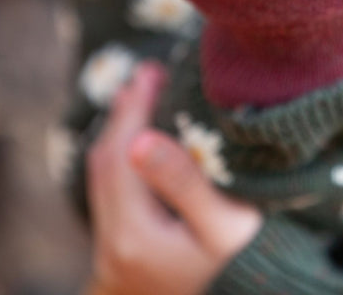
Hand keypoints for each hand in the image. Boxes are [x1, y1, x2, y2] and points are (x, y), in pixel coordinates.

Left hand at [86, 62, 261, 294]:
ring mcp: (112, 249)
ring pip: (104, 175)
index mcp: (135, 232)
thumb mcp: (226, 226)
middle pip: (106, 161)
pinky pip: (112, 190)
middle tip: (148, 73)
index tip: (152, 72)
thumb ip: (184, 182)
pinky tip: (139, 137)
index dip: (134, 108)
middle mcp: (113, 241)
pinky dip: (122, 154)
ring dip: (121, 131)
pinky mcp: (121, 250)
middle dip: (125, 113)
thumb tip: (140, 137)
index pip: (122, 154)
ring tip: (141, 94)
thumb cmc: (238, 270)